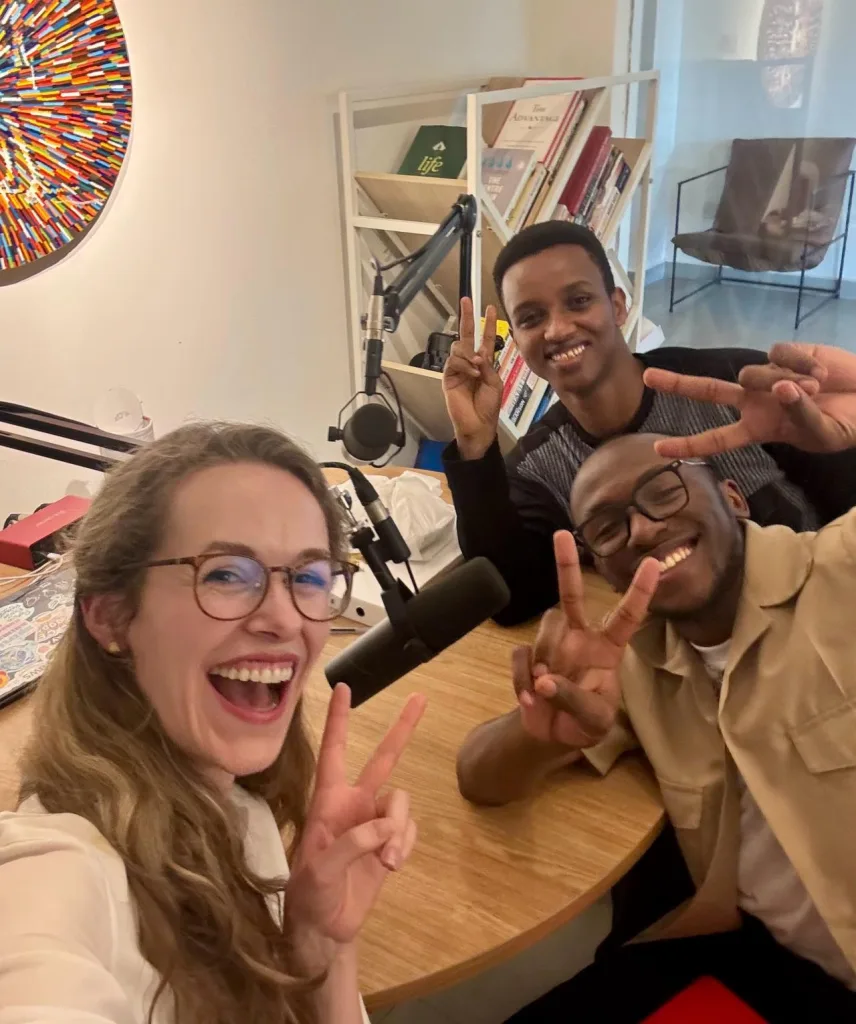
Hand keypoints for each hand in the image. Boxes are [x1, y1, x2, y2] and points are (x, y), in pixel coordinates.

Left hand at [284, 685, 424, 969]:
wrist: (325, 928)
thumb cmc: (309, 894)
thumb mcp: (319, 869)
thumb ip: (352, 844)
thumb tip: (385, 828)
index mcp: (329, 800)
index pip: (333, 751)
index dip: (338, 720)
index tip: (342, 687)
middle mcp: (355, 803)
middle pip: (383, 758)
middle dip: (402, 728)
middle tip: (420, 698)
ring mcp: (375, 823)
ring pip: (402, 802)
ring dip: (399, 829)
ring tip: (387, 861)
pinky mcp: (391, 844)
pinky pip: (409, 830)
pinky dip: (405, 845)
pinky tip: (391, 865)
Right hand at [442, 297, 503, 459]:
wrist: (478, 424)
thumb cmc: (489, 406)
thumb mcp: (494, 382)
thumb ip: (487, 366)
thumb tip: (477, 354)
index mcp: (484, 362)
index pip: (486, 339)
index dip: (488, 324)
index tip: (490, 308)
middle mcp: (470, 362)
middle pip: (466, 335)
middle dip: (467, 317)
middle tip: (466, 300)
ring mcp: (458, 368)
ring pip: (458, 348)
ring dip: (469, 355)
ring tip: (477, 368)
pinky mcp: (448, 376)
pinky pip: (453, 362)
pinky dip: (464, 365)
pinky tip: (471, 373)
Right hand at [513, 532, 659, 748]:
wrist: (552, 736)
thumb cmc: (586, 724)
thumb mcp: (594, 720)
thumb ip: (574, 700)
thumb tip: (545, 681)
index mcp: (607, 650)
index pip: (627, 617)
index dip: (640, 593)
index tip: (653, 564)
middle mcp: (580, 639)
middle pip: (572, 596)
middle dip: (566, 566)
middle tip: (561, 535)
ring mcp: (553, 646)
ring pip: (544, 629)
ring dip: (543, 659)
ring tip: (544, 694)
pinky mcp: (530, 657)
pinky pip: (521, 655)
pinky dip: (521, 679)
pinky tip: (529, 700)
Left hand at [644, 343, 855, 456]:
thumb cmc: (844, 425)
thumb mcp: (822, 433)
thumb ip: (799, 414)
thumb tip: (780, 387)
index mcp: (758, 429)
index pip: (716, 439)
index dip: (688, 446)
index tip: (658, 449)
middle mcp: (755, 401)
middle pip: (708, 391)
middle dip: (677, 384)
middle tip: (647, 378)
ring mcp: (768, 375)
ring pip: (751, 373)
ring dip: (783, 381)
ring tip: (817, 389)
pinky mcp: (786, 353)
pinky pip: (779, 353)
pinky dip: (800, 363)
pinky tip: (821, 374)